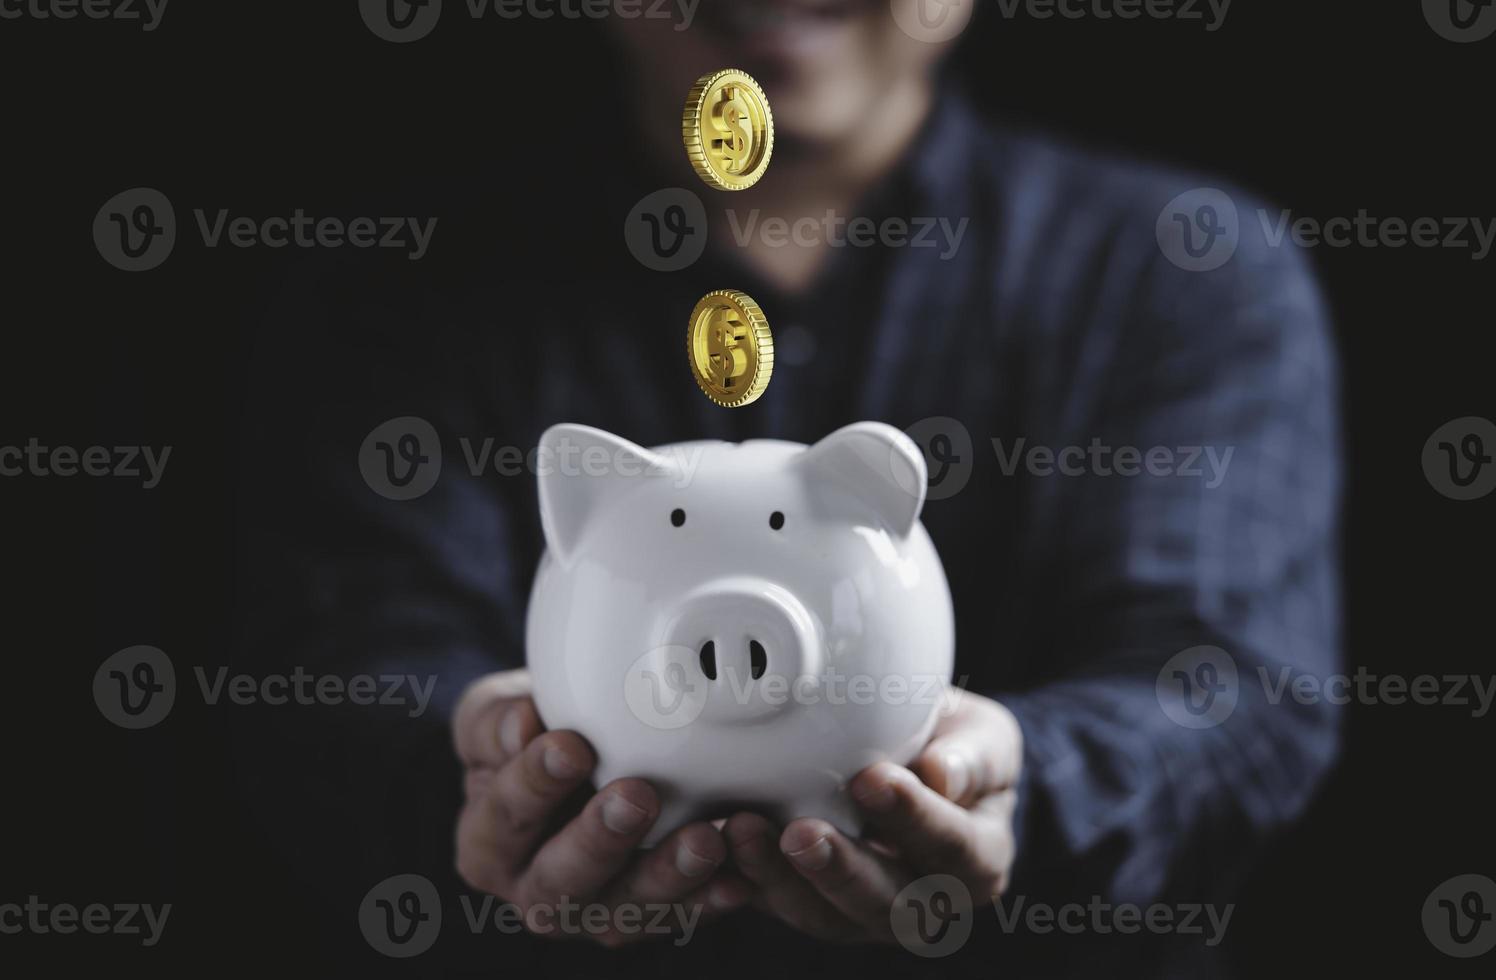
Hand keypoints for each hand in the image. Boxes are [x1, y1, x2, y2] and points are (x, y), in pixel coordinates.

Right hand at [452, 669, 751, 945]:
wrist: (579, 762)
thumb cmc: (532, 736)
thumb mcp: (496, 717)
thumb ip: (497, 722)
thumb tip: (523, 725)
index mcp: (487, 844)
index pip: (505, 816)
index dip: (535, 783)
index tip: (572, 746)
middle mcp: (535, 891)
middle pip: (561, 881)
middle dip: (601, 840)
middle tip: (638, 796)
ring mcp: (593, 914)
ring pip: (626, 911)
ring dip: (667, 876)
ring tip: (705, 839)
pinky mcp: (647, 919)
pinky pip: (681, 916)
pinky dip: (711, 898)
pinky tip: (740, 877)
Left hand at [724, 689, 1021, 942]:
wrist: (928, 768)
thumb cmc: (958, 749)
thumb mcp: (983, 738)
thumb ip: (972, 756)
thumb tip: (939, 774)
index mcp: (977, 861)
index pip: (951, 847)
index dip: (913, 819)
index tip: (872, 780)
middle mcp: (925, 902)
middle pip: (885, 902)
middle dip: (839, 869)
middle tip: (799, 832)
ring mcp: (865, 913)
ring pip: (824, 916)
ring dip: (779, 878)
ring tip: (741, 831)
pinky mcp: (814, 906)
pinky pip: (778, 905)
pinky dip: (746, 881)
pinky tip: (716, 847)